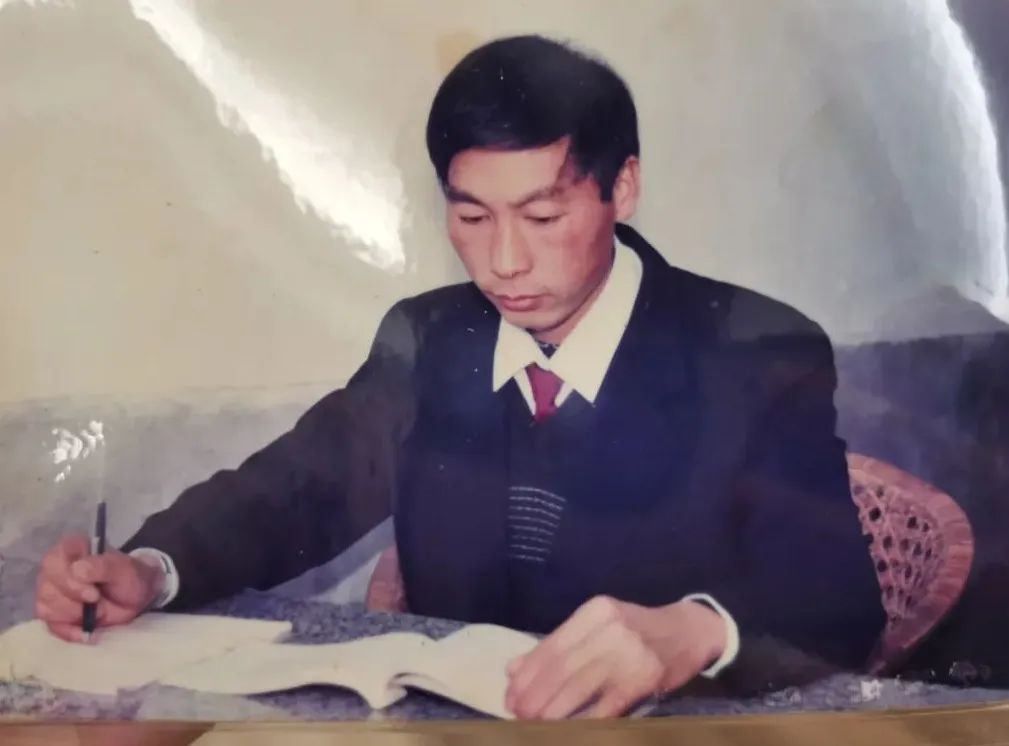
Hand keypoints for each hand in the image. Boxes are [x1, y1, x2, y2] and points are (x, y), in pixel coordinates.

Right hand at [35, 534, 164, 642]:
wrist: (136, 596)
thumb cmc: (129, 576)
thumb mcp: (124, 569)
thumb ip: (103, 566)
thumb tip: (77, 569)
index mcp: (72, 549)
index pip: (54, 561)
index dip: (69, 580)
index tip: (93, 594)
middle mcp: (55, 568)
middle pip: (47, 587)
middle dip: (73, 600)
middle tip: (97, 600)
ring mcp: (52, 591)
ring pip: (46, 607)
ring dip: (74, 615)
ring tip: (97, 611)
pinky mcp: (54, 612)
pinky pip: (51, 625)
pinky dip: (69, 631)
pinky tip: (85, 632)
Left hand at [505, 596, 726, 718]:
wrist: (690, 630)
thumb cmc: (636, 629)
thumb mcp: (598, 625)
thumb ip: (558, 644)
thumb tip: (513, 668)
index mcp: (596, 610)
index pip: (552, 645)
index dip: (528, 673)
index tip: (509, 693)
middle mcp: (611, 628)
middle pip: (563, 667)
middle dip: (535, 694)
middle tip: (517, 714)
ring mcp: (630, 653)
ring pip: (580, 687)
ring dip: (553, 710)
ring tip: (533, 724)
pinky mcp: (645, 679)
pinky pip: (607, 706)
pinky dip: (584, 721)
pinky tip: (567, 730)